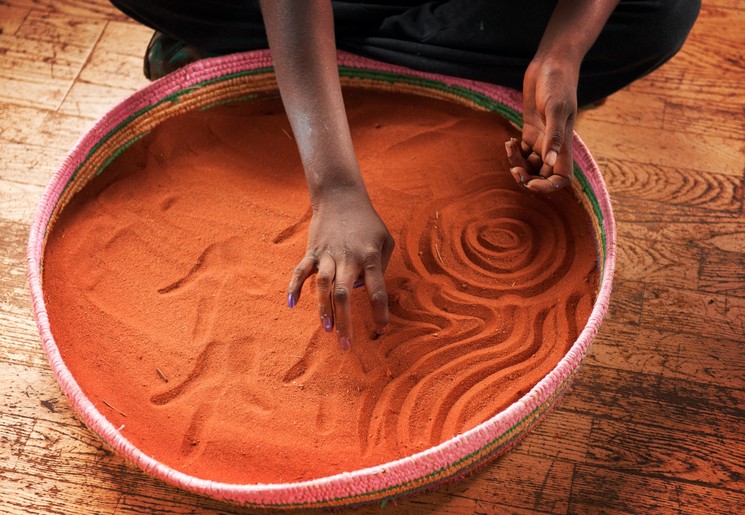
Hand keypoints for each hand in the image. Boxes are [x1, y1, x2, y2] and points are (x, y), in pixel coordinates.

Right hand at [287, 191, 394, 350]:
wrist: (341, 196)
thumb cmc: (368, 222)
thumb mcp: (386, 240)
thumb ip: (382, 267)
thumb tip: (367, 291)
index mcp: (370, 257)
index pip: (377, 289)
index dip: (380, 311)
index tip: (381, 329)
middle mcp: (348, 257)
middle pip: (345, 293)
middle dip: (346, 320)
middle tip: (346, 344)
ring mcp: (328, 254)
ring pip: (323, 285)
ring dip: (323, 308)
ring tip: (326, 328)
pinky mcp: (312, 251)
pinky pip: (301, 270)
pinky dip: (294, 286)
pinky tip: (291, 303)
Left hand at [506, 55, 577, 192]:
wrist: (551, 63)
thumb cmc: (558, 83)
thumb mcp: (555, 108)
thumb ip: (553, 136)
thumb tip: (549, 162)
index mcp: (564, 144)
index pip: (562, 177)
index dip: (548, 187)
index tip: (531, 183)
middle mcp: (553, 144)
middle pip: (542, 174)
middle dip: (527, 177)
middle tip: (514, 169)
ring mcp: (541, 137)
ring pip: (529, 163)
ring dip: (517, 163)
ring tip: (509, 148)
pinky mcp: (530, 128)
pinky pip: (522, 150)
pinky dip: (513, 151)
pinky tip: (508, 141)